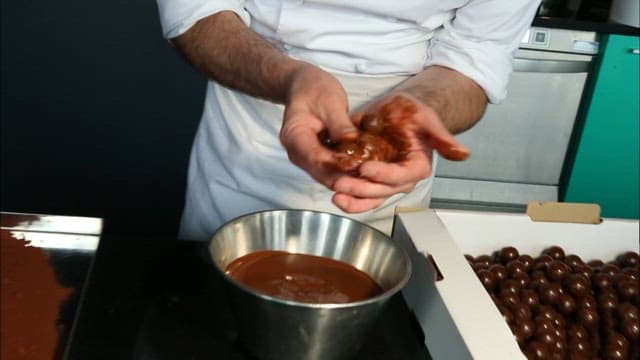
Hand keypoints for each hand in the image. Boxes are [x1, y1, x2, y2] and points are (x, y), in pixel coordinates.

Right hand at [279, 64, 358, 189]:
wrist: (305, 87)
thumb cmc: (315, 90)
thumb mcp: (330, 101)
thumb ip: (340, 124)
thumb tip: (351, 142)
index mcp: (294, 136)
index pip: (316, 158)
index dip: (337, 165)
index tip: (358, 166)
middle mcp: (296, 153)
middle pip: (321, 173)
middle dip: (345, 178)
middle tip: (370, 180)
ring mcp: (305, 158)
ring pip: (327, 176)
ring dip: (348, 179)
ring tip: (371, 179)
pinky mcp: (317, 159)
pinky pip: (331, 170)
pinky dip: (347, 172)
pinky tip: (365, 172)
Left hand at [330, 92, 469, 212]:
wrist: (399, 112)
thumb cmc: (414, 113)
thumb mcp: (428, 120)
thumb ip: (443, 138)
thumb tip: (464, 154)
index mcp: (417, 167)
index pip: (400, 176)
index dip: (383, 174)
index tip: (366, 168)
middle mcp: (400, 179)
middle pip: (381, 190)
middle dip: (361, 190)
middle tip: (341, 184)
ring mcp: (384, 181)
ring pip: (369, 197)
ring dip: (352, 200)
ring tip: (335, 195)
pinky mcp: (369, 179)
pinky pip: (359, 193)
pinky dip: (347, 195)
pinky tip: (332, 191)